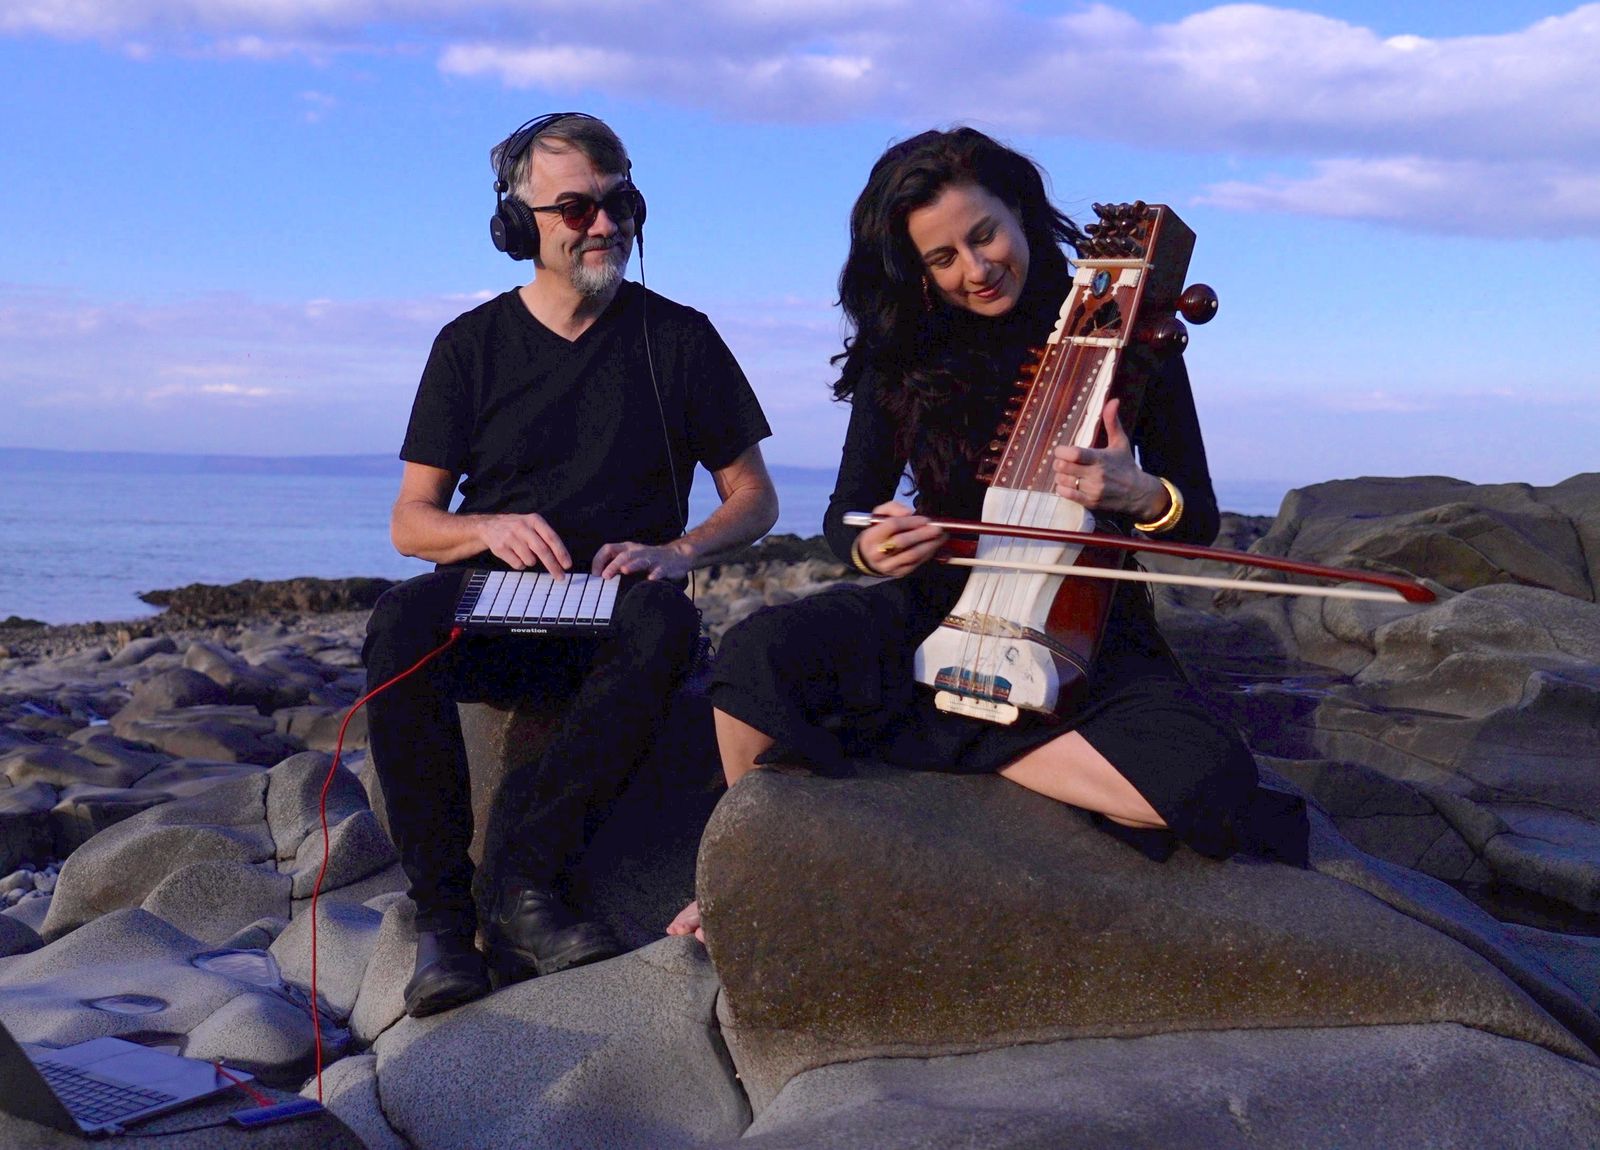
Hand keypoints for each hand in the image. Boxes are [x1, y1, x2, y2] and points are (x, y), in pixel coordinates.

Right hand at [477, 513, 571, 573]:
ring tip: (524, 553)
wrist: (489, 526)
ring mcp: (510, 537)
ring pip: (530, 560)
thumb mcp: (532, 524)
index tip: (567, 565)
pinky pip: (518, 564)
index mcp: (534, 520)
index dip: (561, 553)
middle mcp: (522, 527)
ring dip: (531, 562)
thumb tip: (562, 560)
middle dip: (553, 566)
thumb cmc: (518, 528)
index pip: (551, 538)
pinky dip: (520, 564)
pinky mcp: (500, 548)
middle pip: (542, 550)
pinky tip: (515, 555)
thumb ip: (546, 537)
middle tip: (560, 577)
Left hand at [593, 540, 693, 580]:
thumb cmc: (650, 559)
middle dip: (613, 565)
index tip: (595, 573)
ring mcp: (652, 558)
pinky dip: (655, 574)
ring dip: (632, 565)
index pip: (609, 548)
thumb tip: (598, 576)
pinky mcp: (665, 566)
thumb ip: (616, 565)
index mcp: (628, 548)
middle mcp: (638, 551)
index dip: (599, 559)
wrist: (677, 556)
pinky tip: (650, 579)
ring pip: (641, 560)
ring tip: (624, 571)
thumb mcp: (631, 558)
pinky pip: (660, 570)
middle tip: (605, 576)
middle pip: (624, 555)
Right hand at [856, 500, 945, 577]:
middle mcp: (877, 553)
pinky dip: (928, 554)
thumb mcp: (879, 516)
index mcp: (870, 537)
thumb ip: (892, 508)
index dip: (910, 521)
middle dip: (922, 534)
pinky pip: (916, 563)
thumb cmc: (877, 533)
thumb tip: (908, 512)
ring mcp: (888, 565)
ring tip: (940, 537)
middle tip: (937, 528)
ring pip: (912, 555)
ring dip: (929, 545)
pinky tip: (934, 546)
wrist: (869, 557)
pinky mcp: (898, 572)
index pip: (891, 526)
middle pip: (902, 542)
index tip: (924, 519)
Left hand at [1051, 398, 1166, 518]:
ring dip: (1060, 475)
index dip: (1061, 451)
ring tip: (1067, 472)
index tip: (1061, 450)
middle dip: (1058, 462)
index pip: (1074, 454)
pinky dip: (1062, 487)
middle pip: (1063, 467)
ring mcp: (1092, 490)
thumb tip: (1114, 400)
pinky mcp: (1089, 502)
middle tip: (1062, 461)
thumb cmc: (1125, 465)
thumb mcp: (1120, 442)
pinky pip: (1066, 494)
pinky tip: (1068, 483)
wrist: (1138, 493)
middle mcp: (1096, 475)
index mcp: (1100, 458)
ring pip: (1062, 480)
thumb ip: (1112, 422)